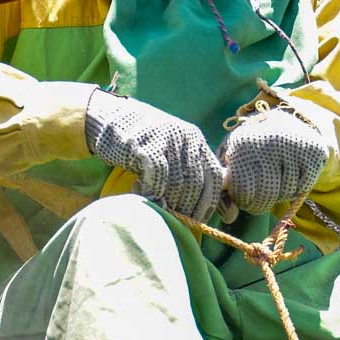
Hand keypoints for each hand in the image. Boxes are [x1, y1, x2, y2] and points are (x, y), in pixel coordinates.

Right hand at [85, 89, 223, 221]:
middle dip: (186, 209)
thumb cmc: (144, 144)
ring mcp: (166, 138)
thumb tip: (230, 215)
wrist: (110, 117)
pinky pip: (157, 174)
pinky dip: (153, 192)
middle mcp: (186, 137)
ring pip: (177, 182)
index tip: (198, 221)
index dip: (209, 203)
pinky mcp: (145, 143)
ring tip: (158, 212)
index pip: (215, 177)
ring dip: (168, 204)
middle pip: (195, 183)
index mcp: (197, 141)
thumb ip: (193, 177)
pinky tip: (145, 198)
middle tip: (173, 223)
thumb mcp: (173, 154)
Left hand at [219, 107, 327, 215]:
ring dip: (279, 194)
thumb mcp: (232, 158)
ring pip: (285, 193)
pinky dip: (295, 188)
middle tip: (260, 197)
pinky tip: (290, 174)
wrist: (289, 121)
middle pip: (266, 195)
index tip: (244, 197)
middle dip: (261, 203)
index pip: (243, 190)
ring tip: (275, 178)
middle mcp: (269, 143)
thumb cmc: (254, 146)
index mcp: (243, 144)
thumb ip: (224, 189)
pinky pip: (302, 187)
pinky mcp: (312, 153)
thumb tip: (229, 218)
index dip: (243, 201)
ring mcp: (293, 147)